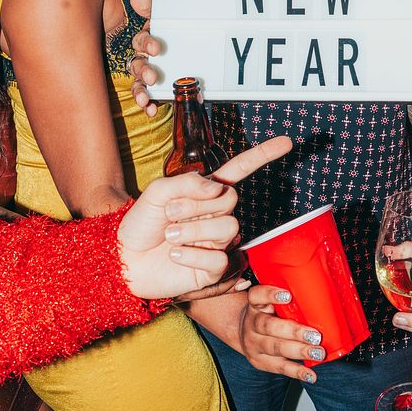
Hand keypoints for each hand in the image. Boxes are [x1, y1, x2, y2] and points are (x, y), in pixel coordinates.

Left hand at [118, 135, 291, 298]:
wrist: (124, 259)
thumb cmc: (140, 224)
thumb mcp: (157, 192)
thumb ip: (187, 182)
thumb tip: (216, 187)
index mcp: (205, 192)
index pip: (241, 169)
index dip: (263, 155)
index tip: (287, 142)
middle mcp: (216, 215)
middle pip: (230, 201)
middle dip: (197, 206)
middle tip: (170, 214)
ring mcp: (217, 242)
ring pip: (228, 228)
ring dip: (193, 230)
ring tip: (170, 235)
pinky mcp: (213, 268)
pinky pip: (219, 258)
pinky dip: (193, 254)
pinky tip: (175, 254)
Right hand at [128, 0, 159, 116]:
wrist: (182, 40)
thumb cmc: (166, 29)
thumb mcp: (162, 16)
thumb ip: (150, 8)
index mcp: (144, 40)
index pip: (141, 41)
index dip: (147, 44)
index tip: (157, 49)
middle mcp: (142, 57)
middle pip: (137, 65)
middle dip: (144, 71)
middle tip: (152, 77)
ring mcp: (147, 74)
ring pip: (138, 83)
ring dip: (140, 92)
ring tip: (145, 101)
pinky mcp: (155, 88)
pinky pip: (149, 97)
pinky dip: (149, 104)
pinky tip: (152, 111)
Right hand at [238, 285, 325, 383]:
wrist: (242, 333)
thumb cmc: (265, 313)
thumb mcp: (268, 301)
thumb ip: (285, 299)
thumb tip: (318, 296)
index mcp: (255, 304)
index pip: (257, 296)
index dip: (271, 295)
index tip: (288, 296)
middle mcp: (252, 324)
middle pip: (269, 327)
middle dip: (294, 332)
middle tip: (315, 335)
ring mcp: (254, 345)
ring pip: (275, 348)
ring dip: (299, 351)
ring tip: (318, 353)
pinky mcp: (260, 362)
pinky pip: (279, 367)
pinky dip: (296, 372)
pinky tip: (310, 374)